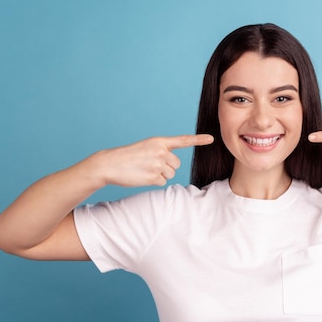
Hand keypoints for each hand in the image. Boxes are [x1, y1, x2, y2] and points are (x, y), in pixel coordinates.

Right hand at [93, 134, 213, 186]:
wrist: (110, 164)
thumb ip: (161, 152)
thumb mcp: (146, 147)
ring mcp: (158, 164)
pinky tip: (142, 176)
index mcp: (159, 141)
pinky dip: (153, 182)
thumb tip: (172, 165)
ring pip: (170, 174)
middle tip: (150, 165)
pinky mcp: (154, 176)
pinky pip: (162, 182)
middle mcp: (161, 151)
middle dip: (167, 167)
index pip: (183, 140)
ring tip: (144, 170)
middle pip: (176, 164)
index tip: (211, 139)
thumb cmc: (128, 156)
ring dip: (160, 175)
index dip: (198, 139)